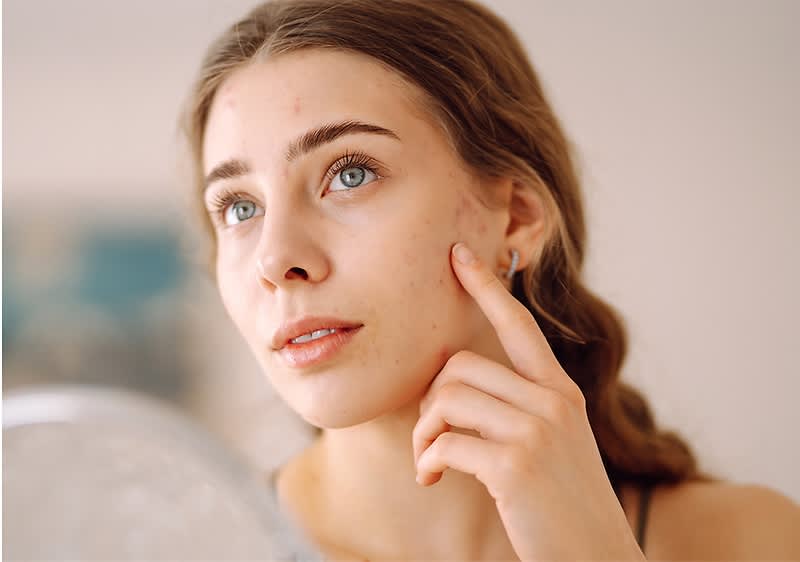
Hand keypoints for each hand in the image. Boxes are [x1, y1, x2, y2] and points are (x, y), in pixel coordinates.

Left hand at [412, 242, 645, 560]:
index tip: (459, 255)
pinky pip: (444, 442)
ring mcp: (537, 431)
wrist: (598, 559)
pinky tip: (432, 479)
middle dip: (429, 401)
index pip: (519, 325)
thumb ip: (520, 409)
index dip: (486, 287)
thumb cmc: (562, 505)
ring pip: (446, 399)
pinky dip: (427, 460)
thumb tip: (453, 388)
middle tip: (430, 437)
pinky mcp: (515, 465)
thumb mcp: (553, 445)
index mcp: (560, 393)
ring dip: (423, 434)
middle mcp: (552, 402)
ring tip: (429, 462)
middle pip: (459, 367)